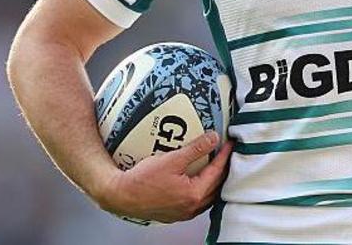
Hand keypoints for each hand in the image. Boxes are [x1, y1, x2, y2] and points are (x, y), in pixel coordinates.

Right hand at [97, 131, 233, 223]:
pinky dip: (202, 188)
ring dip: (213, 180)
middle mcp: (192, 207)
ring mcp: (184, 213)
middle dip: (222, 169)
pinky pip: (196, 201)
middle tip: (225, 153)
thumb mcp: (171, 159)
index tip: (230, 143)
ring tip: (215, 165)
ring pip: (207, 196)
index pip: (217, 171)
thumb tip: (213, 138)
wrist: (121, 196)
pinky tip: (197, 180)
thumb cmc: (142, 180)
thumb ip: (195, 149)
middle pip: (216, 186)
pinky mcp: (176, 213)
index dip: (225, 155)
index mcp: (194, 194)